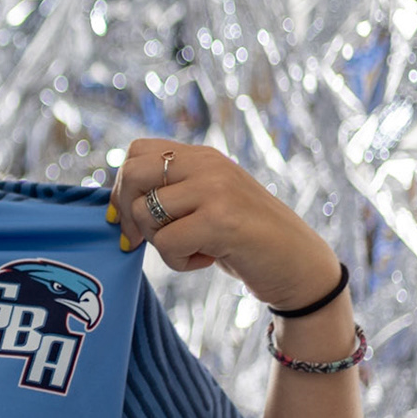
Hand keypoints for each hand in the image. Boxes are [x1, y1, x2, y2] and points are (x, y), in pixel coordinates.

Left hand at [106, 139, 339, 310]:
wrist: (300, 265)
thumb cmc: (246, 240)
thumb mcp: (208, 203)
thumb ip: (173, 193)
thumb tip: (116, 205)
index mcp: (202, 156)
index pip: (137, 151)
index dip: (120, 187)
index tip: (124, 218)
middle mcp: (208, 164)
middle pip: (132, 174)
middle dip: (127, 214)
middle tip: (141, 241)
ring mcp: (215, 189)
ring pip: (146, 213)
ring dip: (160, 244)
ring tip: (193, 250)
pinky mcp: (220, 220)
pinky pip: (167, 243)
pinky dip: (179, 263)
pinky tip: (208, 260)